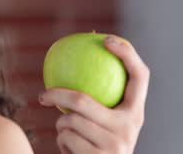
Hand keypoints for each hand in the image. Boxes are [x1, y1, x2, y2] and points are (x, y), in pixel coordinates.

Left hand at [38, 35, 149, 153]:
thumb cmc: (99, 142)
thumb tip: (79, 52)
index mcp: (136, 113)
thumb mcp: (108, 122)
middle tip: (42, 96)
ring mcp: (115, 145)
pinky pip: (65, 138)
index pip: (140, 76)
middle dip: (56, 95)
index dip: (127, 54)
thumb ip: (100, 99)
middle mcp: (130, 128)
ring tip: (69, 133)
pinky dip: (62, 142)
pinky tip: (71, 150)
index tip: (106, 39)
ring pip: (69, 121)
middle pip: (81, 100)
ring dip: (62, 126)